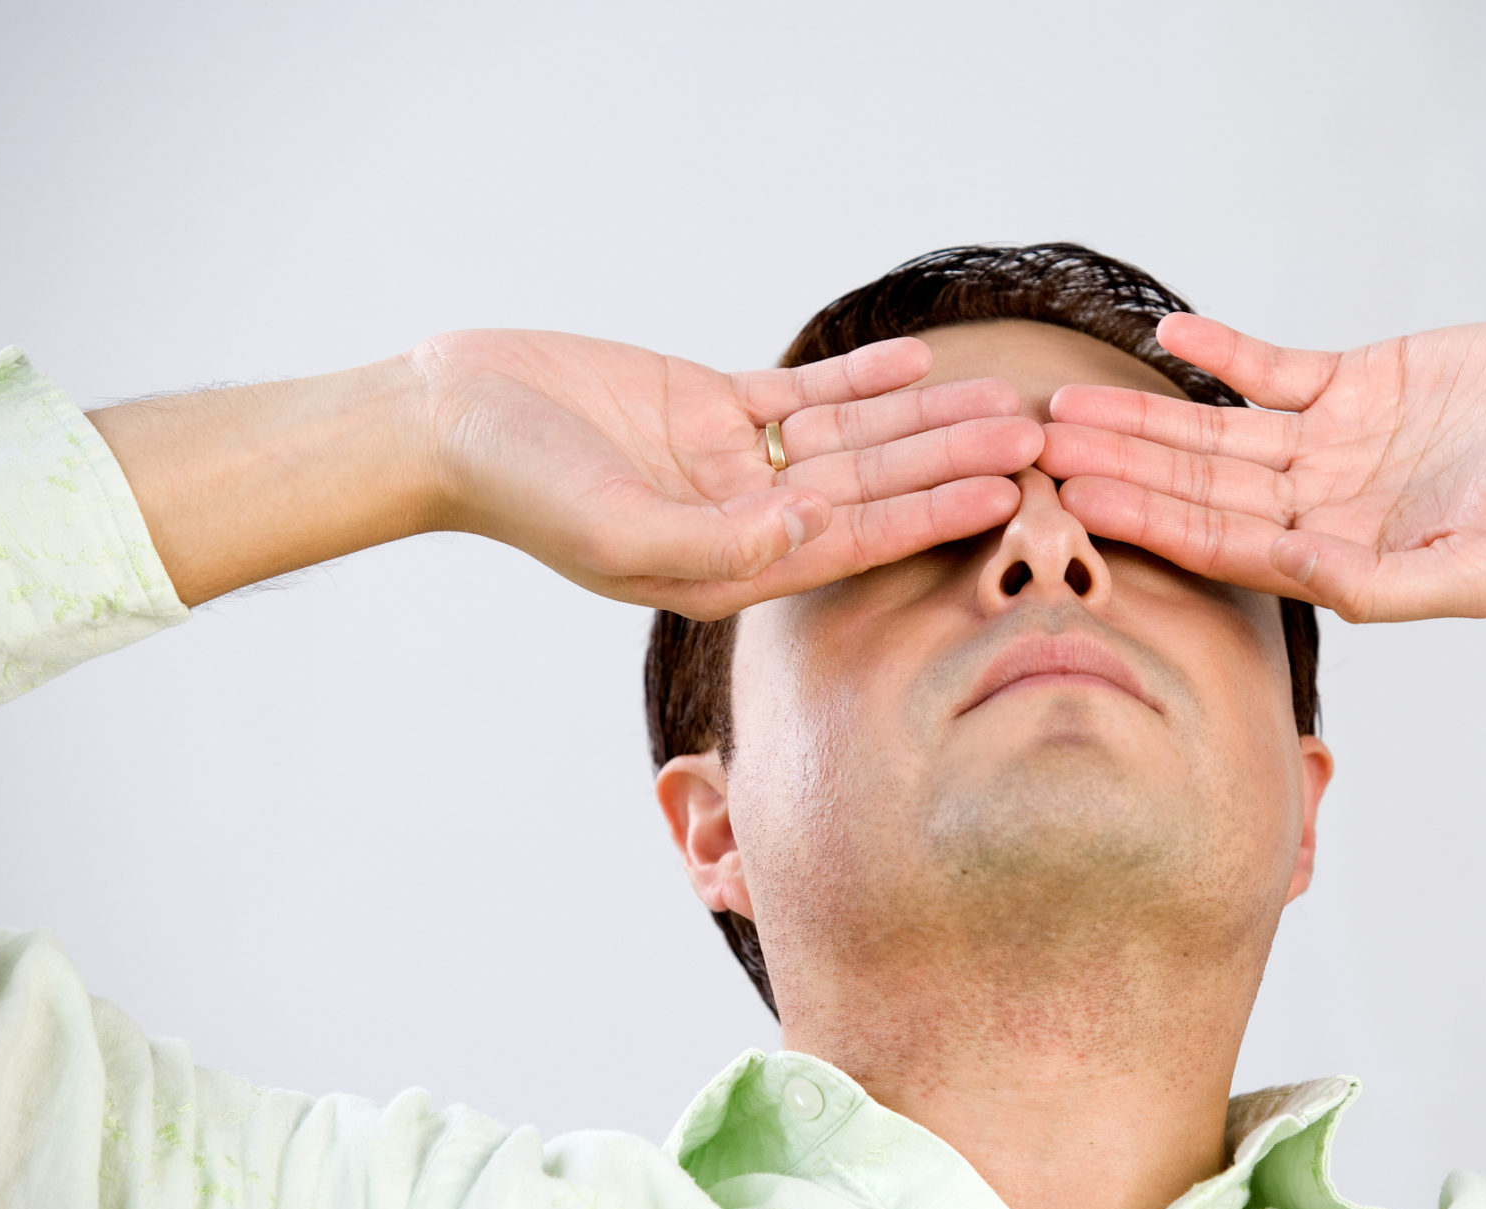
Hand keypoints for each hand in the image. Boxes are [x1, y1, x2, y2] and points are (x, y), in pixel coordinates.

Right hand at [412, 329, 1040, 616]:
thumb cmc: (523, 491)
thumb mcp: (619, 530)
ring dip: (925, 417)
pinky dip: (858, 378)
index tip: (1004, 498)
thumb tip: (807, 533)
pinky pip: (802, 392)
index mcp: (731, 567)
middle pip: (872, 487)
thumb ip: (716, 543)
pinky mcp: (710, 404)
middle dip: (951, 462)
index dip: (930, 518)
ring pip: (853, 437)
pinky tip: (917, 363)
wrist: (450, 420)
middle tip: (1035, 440)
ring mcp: (730, 460)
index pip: (854, 543)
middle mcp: (744, 518)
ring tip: (1001, 396)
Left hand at [1039, 314, 1485, 621]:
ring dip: (1146, 415)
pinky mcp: (1355, 383)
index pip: (1223, 544)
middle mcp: (1322, 505)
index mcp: (1339, 558)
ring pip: (1217, 430)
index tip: (1082, 504)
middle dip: (1122, 466)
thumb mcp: (1479, 569)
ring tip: (1071, 400)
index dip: (1150, 522)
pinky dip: (1221, 350)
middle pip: (1200, 486)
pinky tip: (1164, 336)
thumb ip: (1384, 585)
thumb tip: (1301, 584)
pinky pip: (1270, 366)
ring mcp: (1333, 444)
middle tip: (1041, 448)